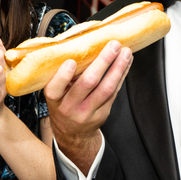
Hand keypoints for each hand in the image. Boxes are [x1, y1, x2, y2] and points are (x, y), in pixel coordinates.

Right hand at [43, 40, 131, 172]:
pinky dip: (121, 76)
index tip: (71, 62)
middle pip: (87, 84)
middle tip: (113, 46)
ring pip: (106, 89)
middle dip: (102, 62)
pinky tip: (126, 63)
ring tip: (126, 52)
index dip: (63, 76)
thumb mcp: (55, 94)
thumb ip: (62, 77)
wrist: (72, 133)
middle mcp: (70, 107)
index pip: (54, 89)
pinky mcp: (102, 114)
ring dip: (118, 68)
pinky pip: (114, 93)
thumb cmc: (63, 104)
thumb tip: (80, 47)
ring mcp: (87, 112)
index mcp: (54, 100)